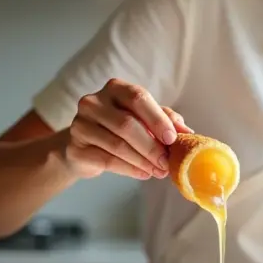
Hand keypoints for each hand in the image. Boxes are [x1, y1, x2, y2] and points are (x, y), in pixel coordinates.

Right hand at [62, 78, 192, 179]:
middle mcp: (94, 102)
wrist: (84, 147)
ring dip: (143, 161)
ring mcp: (80, 124)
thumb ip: (165, 120)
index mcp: (115, 88)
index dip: (157, 119)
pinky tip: (143, 174)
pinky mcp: (75, 148)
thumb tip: (187, 133)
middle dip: (151, 146)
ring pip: (117, 145)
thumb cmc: (120, 129)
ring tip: (158, 171)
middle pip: (127, 124)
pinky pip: (106, 160)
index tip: (172, 139)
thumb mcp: (144, 119)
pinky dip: (129, 169)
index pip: (138, 98)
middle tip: (166, 163)